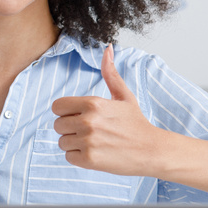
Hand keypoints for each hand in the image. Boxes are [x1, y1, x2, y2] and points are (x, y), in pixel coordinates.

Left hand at [50, 45, 159, 177]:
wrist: (151, 150)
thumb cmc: (136, 122)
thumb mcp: (124, 95)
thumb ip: (110, 73)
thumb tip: (108, 48)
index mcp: (93, 103)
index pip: (57, 106)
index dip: (66, 112)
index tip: (78, 116)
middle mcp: (88, 121)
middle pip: (57, 125)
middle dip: (70, 128)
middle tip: (90, 131)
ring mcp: (88, 141)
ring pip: (62, 142)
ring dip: (74, 143)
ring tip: (94, 142)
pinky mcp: (89, 160)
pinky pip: (68, 157)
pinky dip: (78, 157)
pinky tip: (95, 153)